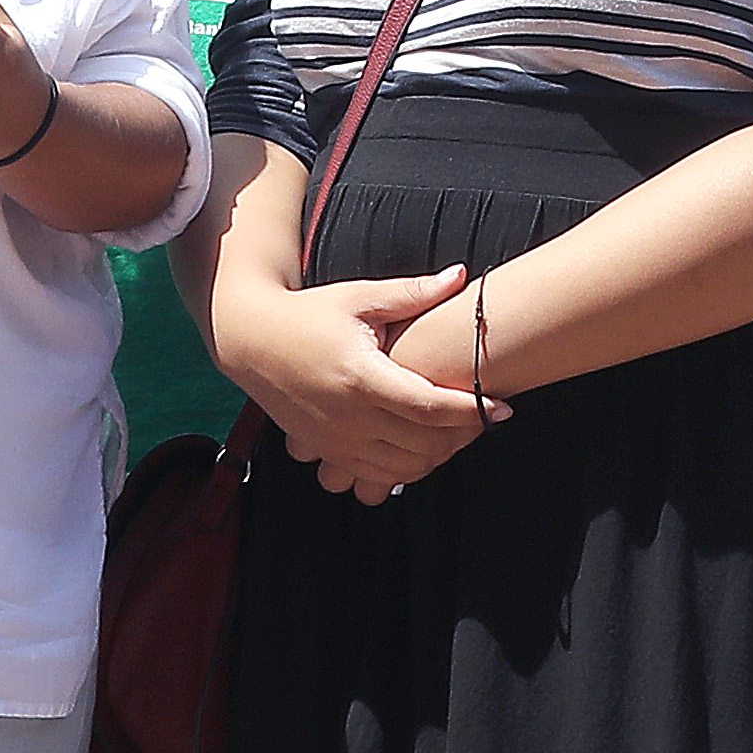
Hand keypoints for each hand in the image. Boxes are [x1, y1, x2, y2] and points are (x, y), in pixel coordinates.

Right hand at [228, 264, 493, 499]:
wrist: (250, 341)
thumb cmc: (309, 314)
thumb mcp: (359, 297)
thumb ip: (412, 293)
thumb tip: (461, 275)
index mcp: (361, 376)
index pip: (430, 406)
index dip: (473, 409)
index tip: (503, 406)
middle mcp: (348, 415)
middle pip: (423, 442)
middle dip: (462, 434)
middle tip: (486, 415)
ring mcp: (335, 440)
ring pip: (402, 468)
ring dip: (438, 456)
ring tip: (458, 432)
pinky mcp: (326, 452)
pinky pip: (375, 476)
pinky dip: (406, 470)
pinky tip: (423, 448)